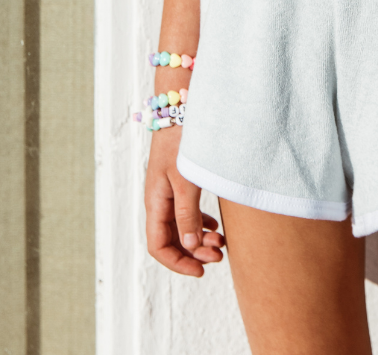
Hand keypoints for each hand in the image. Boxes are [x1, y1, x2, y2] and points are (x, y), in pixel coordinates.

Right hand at [144, 128, 224, 275]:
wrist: (180, 105)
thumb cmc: (181, 140)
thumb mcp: (186, 179)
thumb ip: (187, 213)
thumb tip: (191, 246)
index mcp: (155, 201)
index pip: (158, 246)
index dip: (178, 263)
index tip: (201, 271)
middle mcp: (159, 199)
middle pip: (171, 239)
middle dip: (194, 253)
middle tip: (220, 256)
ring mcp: (168, 189)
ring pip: (181, 226)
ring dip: (199, 240)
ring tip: (222, 244)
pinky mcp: (180, 180)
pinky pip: (186, 211)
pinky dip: (201, 223)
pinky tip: (216, 227)